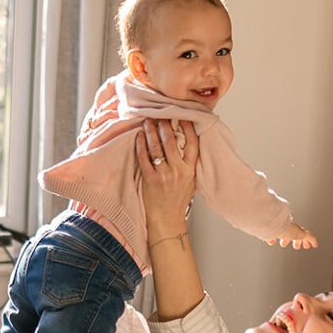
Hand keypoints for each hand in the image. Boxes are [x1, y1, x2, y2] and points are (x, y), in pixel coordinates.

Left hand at [136, 119, 198, 236]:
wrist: (167, 218)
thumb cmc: (178, 199)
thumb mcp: (190, 180)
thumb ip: (188, 162)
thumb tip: (183, 140)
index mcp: (190, 170)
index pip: (192, 143)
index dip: (187, 127)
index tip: (182, 115)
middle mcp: (178, 171)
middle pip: (172, 141)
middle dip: (165, 125)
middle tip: (160, 113)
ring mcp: (164, 176)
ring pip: (157, 148)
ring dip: (152, 131)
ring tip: (148, 120)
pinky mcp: (150, 180)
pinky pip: (144, 158)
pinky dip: (141, 145)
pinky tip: (139, 136)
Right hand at [268, 221, 317, 249]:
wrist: (280, 225)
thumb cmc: (274, 229)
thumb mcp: (271, 234)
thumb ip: (269, 238)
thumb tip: (270, 242)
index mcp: (283, 227)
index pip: (287, 233)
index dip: (285, 240)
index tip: (283, 243)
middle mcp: (292, 228)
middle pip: (296, 234)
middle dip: (296, 241)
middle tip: (296, 247)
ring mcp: (298, 231)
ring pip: (304, 236)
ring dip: (304, 242)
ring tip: (306, 247)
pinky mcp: (304, 234)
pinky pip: (311, 237)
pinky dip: (313, 241)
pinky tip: (315, 245)